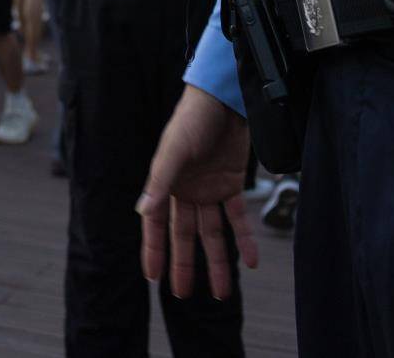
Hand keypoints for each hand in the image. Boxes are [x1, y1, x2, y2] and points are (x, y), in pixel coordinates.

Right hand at [138, 86, 257, 300]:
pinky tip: (251, 262)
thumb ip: (160, 183)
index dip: (155, 251)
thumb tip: (142, 212)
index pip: (156, 226)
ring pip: (212, 233)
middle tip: (184, 296)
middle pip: (185, 235)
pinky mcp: (232, 184)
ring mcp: (209, 189)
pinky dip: (244, 239)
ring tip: (223, 293)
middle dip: (185, 265)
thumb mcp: (174, 151)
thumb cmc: (192, 120)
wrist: (224, 98)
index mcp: (166, 184)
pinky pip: (238, 217)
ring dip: (218, 261)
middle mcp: (186, 191)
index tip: (153, 278)